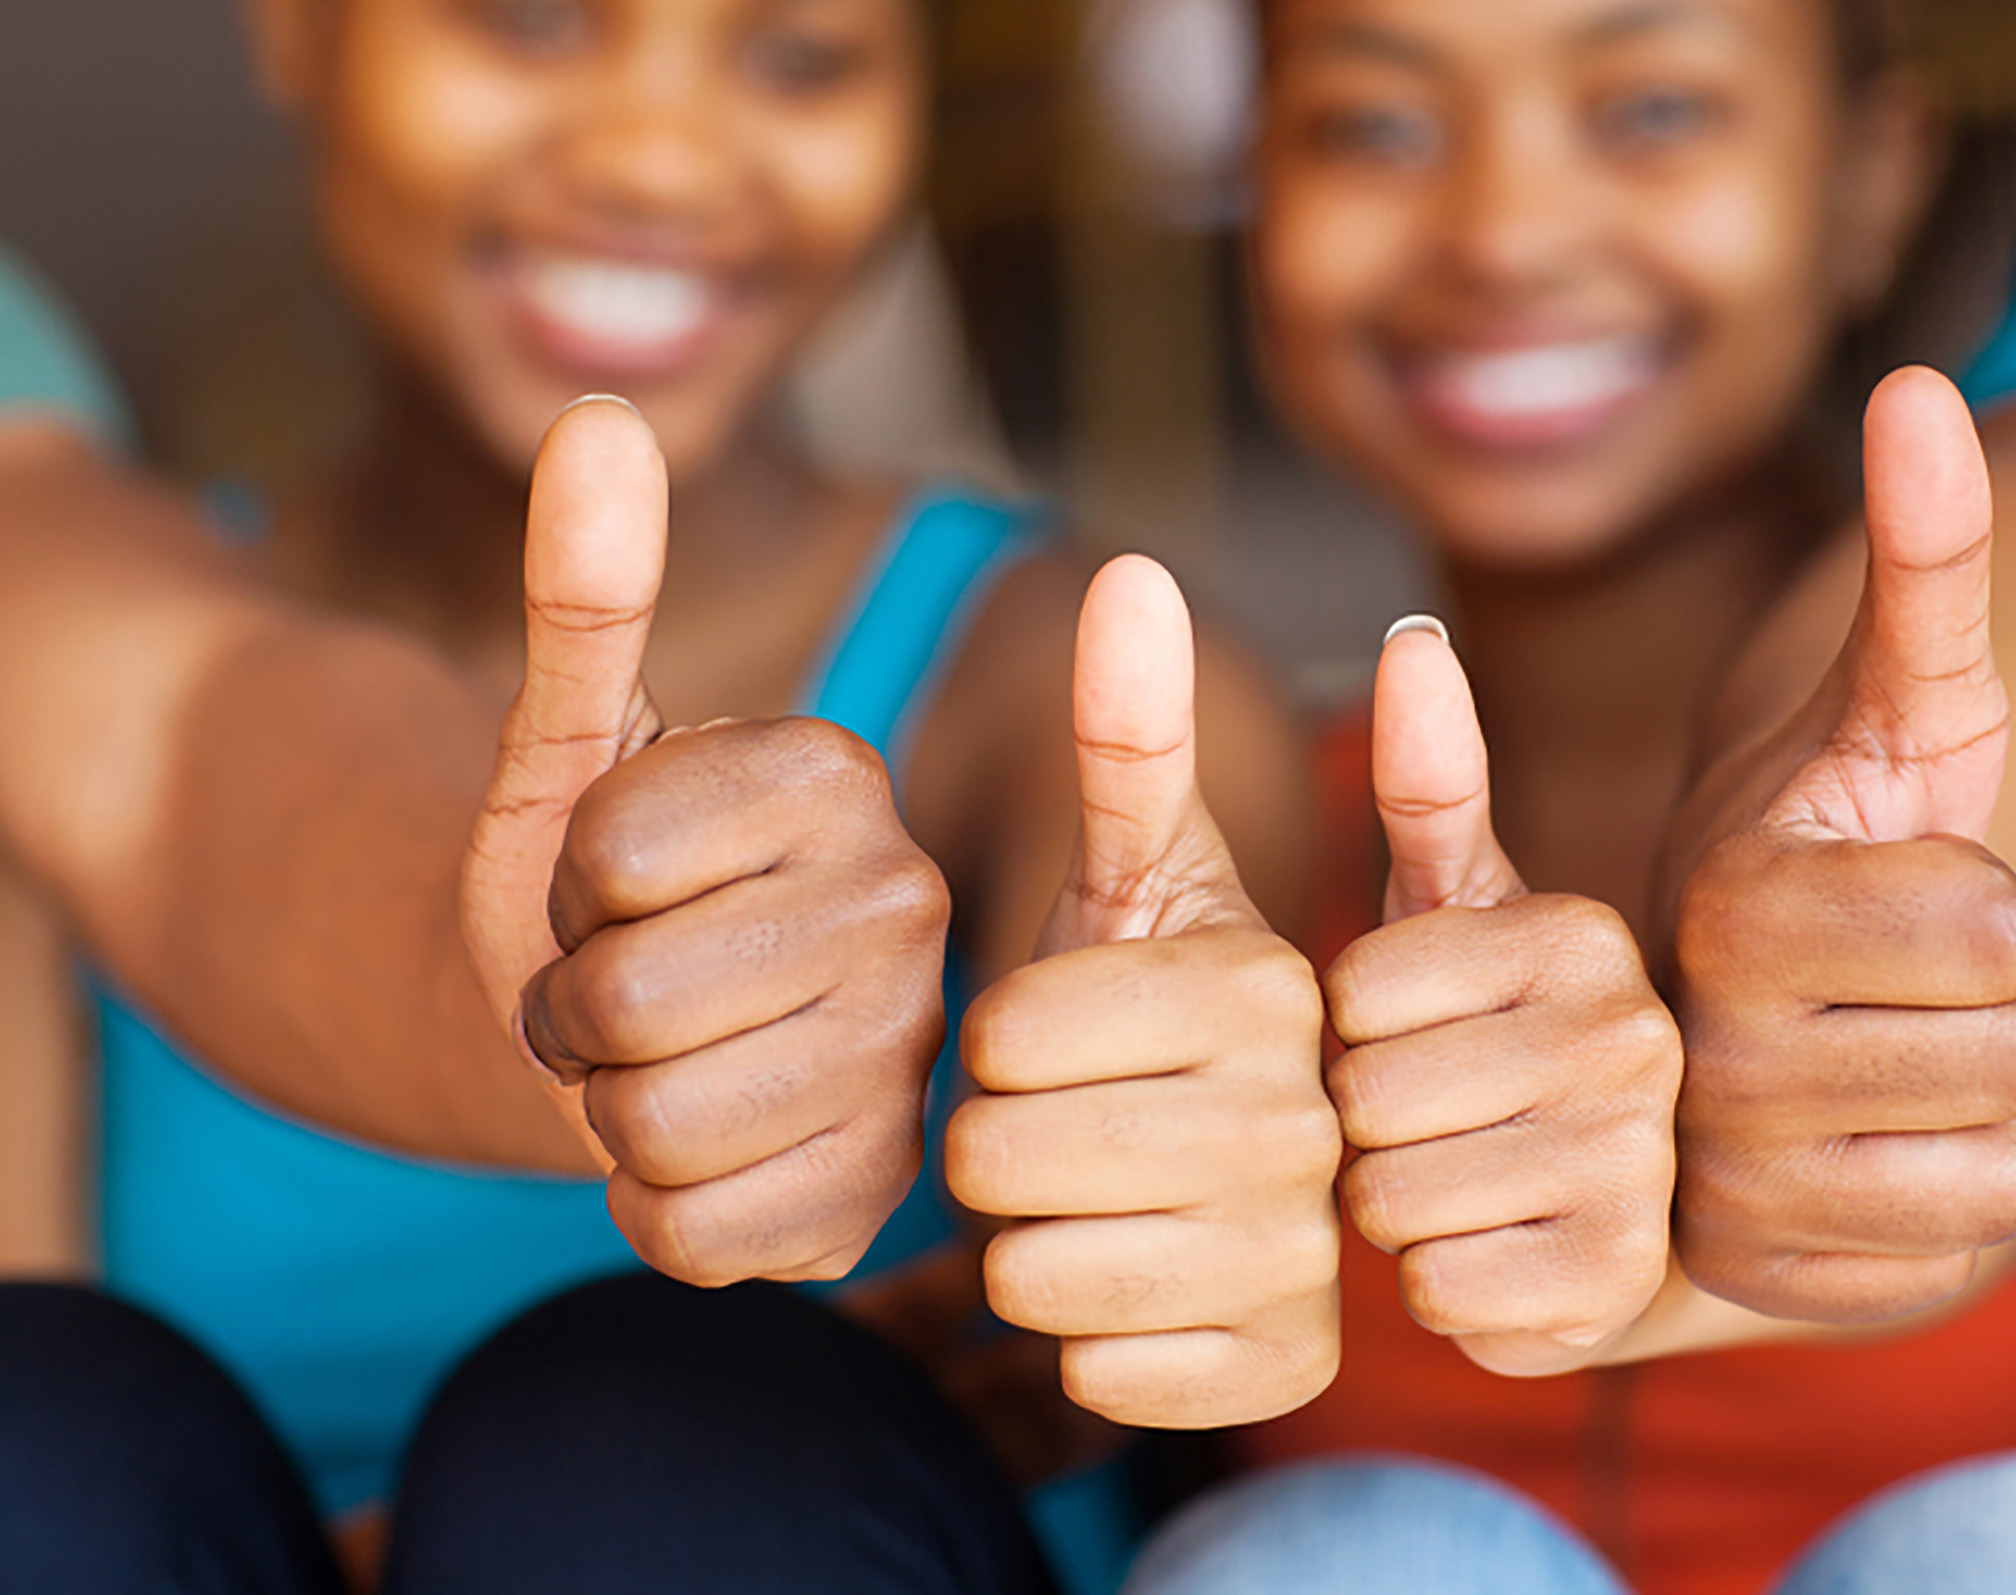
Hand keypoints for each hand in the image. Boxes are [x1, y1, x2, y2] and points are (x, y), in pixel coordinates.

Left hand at [460, 398, 949, 1285]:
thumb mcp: (566, 739)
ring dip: (602, 1111)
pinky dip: (650, 1206)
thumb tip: (595, 418)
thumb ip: (585, 588)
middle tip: (612, 986)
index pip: (610, 862)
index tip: (606, 878)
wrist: (618, 1029)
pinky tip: (689, 1150)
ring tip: (650, 1065)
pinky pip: (697, 1231)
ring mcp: (906, 1057)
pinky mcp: (880, 1187)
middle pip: (626, 1006)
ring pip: (657, 1130)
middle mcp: (908, 907)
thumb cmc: (584, 885)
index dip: (561, 884)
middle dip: (568, 1007)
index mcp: (839, 781)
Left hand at [946, 556, 1339, 1428]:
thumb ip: (1131, 736)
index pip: (1005, 1029)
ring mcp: (1310, 1259)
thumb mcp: (1151, 879)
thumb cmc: (1164, 1018)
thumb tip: (1129, 568)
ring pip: (1027, 1270)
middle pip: (1003, 1154)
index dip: (995, 1040)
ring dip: (1029, 1241)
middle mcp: (1316, 1119)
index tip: (1065, 1037)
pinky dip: (1080, 1337)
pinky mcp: (1280, 1373)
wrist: (1249, 1198)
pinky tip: (1142, 1288)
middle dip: (1000, 1145)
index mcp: (1277, 982)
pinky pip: (1082, 1369)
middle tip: (1072, 1125)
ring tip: (1103, 1200)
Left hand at [1325, 620, 1679, 1377]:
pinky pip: (1437, 1295)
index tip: (1402, 1031)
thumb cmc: (1476, 1036)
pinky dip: (1431, 1286)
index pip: (1355, 996)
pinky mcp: (1617, 1293)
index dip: (1342, 1028)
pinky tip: (1482, 1252)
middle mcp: (1637, 1044)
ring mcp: (1639, 1174)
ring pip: (1395, 1203)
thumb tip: (1413, 636)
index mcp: (1582, 937)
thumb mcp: (1445, 905)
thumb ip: (1424, 777)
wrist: (1571, 1203)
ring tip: (1450, 1179)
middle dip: (1357, 1122)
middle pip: (1370, 1105)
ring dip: (1387, 1206)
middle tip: (1420, 1118)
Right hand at [1660, 367, 2015, 1323]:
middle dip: (2004, 1017)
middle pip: (2009, 1053)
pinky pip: (1952, 1259)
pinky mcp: (1745, 1276)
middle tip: (1906, 991)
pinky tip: (1882, 1161)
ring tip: (1894, 1069)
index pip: (1993, 928)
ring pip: (1990, 1166)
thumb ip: (1922, 559)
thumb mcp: (1912, 711)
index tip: (1906, 895)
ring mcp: (1711, 1174)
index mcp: (1725, 899)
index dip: (1998, 911)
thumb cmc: (1860, 848)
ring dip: (1982, 1113)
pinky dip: (1948, 1209)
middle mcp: (1690, 1043)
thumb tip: (1922, 386)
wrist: (1782, 1029)